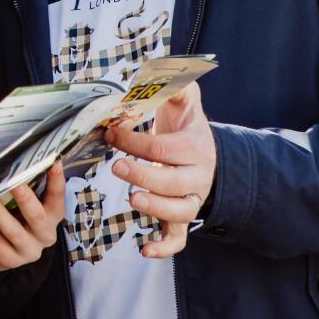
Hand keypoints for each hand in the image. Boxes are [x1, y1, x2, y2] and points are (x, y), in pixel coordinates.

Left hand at [0, 163, 65, 270]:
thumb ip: (27, 190)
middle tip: (12, 180)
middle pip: (36, 215)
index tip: (53, 161)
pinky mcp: (11, 260)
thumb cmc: (17, 219)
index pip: (58, 197)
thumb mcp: (27, 207)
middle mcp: (46, 235)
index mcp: (53, 216)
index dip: (56, 180)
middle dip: (24, 197)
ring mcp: (29, 250)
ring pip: (13, 231)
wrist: (4, 253)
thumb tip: (15, 161)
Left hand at [103, 83, 214, 257]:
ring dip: (156, 208)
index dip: (135, 142)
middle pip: (173, 182)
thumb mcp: (184, 101)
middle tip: (118, 167)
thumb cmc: (185, 126)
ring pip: (179, 212)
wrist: (206, 154)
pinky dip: (165, 247)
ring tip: (133, 199)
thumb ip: (174, 84)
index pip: (164, 148)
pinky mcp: (182, 218)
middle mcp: (197, 177)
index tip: (111, 133)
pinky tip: (145, 250)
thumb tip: (157, 68)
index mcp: (195, 147)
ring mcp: (190, 200)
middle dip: (144, 175)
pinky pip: (179, 238)